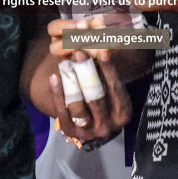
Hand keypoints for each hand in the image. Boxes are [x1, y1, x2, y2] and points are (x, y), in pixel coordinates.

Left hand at [46, 16, 130, 147]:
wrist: (96, 128)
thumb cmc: (107, 102)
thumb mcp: (112, 90)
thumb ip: (107, 74)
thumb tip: (103, 45)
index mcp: (123, 112)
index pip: (116, 88)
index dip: (109, 69)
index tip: (102, 50)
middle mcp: (108, 125)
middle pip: (96, 97)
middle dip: (86, 73)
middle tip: (78, 52)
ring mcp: (89, 131)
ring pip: (78, 106)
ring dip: (70, 83)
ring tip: (65, 63)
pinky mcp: (71, 133)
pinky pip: (62, 112)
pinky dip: (57, 94)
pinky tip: (54, 77)